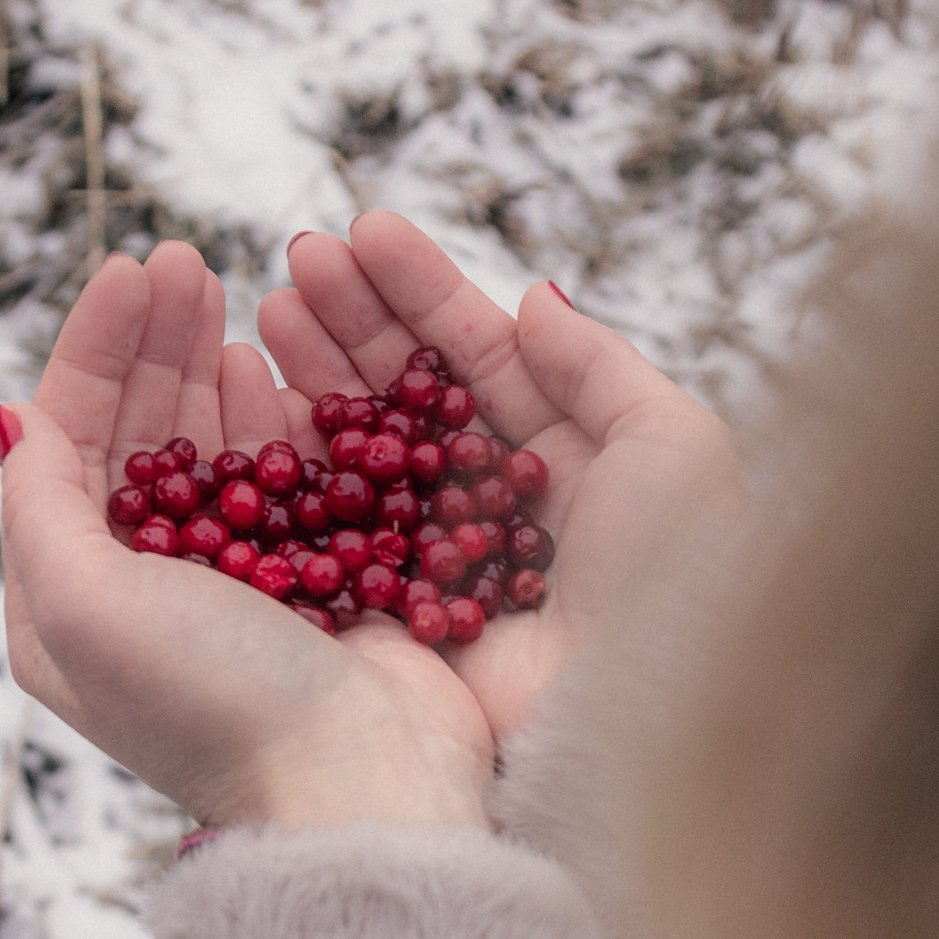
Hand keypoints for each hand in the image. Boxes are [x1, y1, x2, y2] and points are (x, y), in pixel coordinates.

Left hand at [0, 240, 492, 829]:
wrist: (354, 783)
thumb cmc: (209, 702)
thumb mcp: (81, 605)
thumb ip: (37, 506)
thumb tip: (11, 420)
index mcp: (71, 604)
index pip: (65, 445)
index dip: (93, 352)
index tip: (130, 270)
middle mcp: (147, 592)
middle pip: (138, 436)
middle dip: (154, 343)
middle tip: (184, 259)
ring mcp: (236, 585)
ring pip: (212, 446)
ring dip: (210, 366)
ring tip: (225, 293)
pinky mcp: (316, 581)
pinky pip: (288, 477)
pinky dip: (275, 416)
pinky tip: (269, 363)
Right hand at [258, 214, 742, 736]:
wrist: (647, 707)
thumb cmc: (681, 574)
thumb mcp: (672, 443)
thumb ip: (598, 363)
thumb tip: (534, 298)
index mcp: (572, 456)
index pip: (484, 354)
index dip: (423, 291)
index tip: (362, 231)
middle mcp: (500, 504)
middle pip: (415, 392)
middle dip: (355, 318)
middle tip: (295, 256)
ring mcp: (444, 557)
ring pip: (368, 449)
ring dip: (317, 373)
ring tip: (267, 305)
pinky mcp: (399, 615)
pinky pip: (339, 526)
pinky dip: (298, 464)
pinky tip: (258, 400)